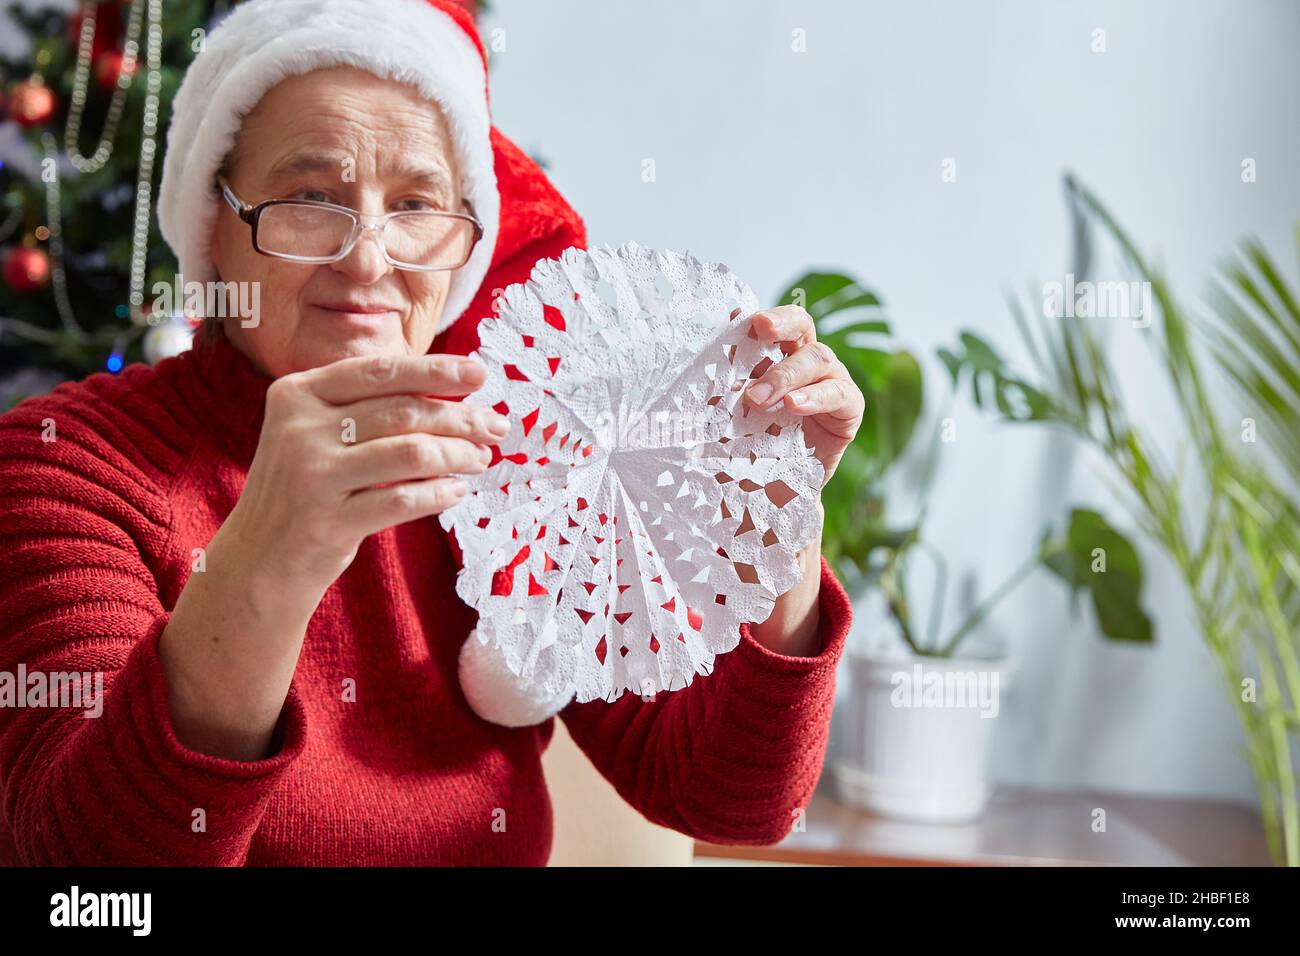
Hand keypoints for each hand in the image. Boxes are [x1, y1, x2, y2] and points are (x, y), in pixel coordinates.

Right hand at [226, 352, 509, 604]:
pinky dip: (438, 493)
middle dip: (459, 418)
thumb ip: (369, 408)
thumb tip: (451, 391)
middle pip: (402, 411)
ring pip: (409, 452)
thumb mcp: (318, 435)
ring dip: (456, 454)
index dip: (435, 370)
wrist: (258, 559)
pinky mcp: (327, 520)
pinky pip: (402, 499)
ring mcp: (311, 475)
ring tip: (481, 459)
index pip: (380, 371)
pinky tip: (457, 491)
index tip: (480, 375)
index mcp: (298, 393)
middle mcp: (299, 427)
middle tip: (495, 427)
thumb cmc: (306, 489)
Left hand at [741, 305, 864, 486]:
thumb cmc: (750, 449)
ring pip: (819, 357)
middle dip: (780, 326)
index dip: (763, 315)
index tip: (744, 319)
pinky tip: (793, 406)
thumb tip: (701, 370)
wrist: (774, 493)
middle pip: (802, 327)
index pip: (775, 324)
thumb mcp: (730, 417)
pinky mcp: (849, 409)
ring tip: (758, 398)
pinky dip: (815, 397)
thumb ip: (723, 391)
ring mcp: (831, 382)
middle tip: (758, 332)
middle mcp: (806, 362)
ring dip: (787, 374)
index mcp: (776, 356)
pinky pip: (839, 394)